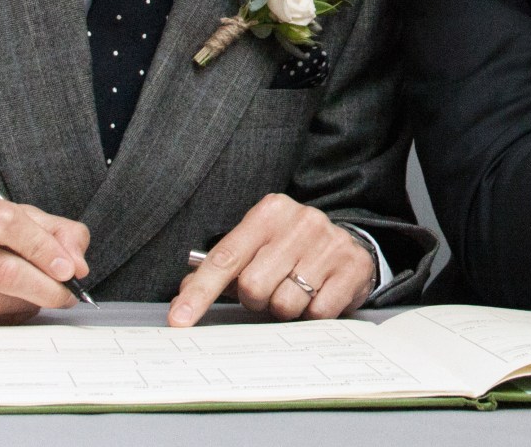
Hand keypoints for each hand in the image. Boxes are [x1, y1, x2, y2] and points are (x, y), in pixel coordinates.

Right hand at [0, 181, 90, 323]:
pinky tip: (10, 309)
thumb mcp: (10, 215)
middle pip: (0, 270)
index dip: (43, 249)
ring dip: (25, 306)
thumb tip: (78, 263)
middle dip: (43, 287)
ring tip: (38, 299)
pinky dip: (0, 320)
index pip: (7, 223)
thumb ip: (53, 230)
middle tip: (66, 295)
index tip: (70, 270)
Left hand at [167, 193, 375, 327]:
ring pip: (285, 304)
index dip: (200, 292)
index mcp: (269, 211)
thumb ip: (223, 266)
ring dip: (285, 308)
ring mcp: (328, 243)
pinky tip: (319, 294)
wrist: (348, 243)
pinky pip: (317, 314)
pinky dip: (312, 314)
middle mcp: (300, 221)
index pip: (225, 257)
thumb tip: (185, 293)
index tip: (179, 320)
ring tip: (297, 289)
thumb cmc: (291, 248)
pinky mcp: (351, 267)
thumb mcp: (259, 244)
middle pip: (253, 287)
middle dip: (255, 299)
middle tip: (269, 289)